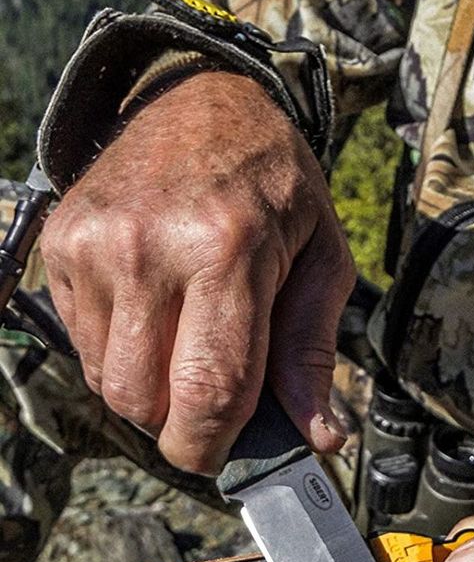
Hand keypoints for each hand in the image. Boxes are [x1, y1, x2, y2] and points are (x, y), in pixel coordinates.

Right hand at [40, 71, 354, 474]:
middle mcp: (149, 249)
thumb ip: (313, 352)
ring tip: (187, 353)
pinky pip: (82, 345)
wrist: (202, 102)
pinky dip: (120, 357)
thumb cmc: (275, 186)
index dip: (214, 445)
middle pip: (145, 399)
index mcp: (227, 251)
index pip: (210, 388)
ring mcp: (96, 246)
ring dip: (149, 395)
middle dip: (181, 429)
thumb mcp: (324, 260)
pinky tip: (156, 319)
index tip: (225, 459)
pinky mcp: (61, 245)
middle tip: (214, 412)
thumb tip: (319, 437)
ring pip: (108, 382)